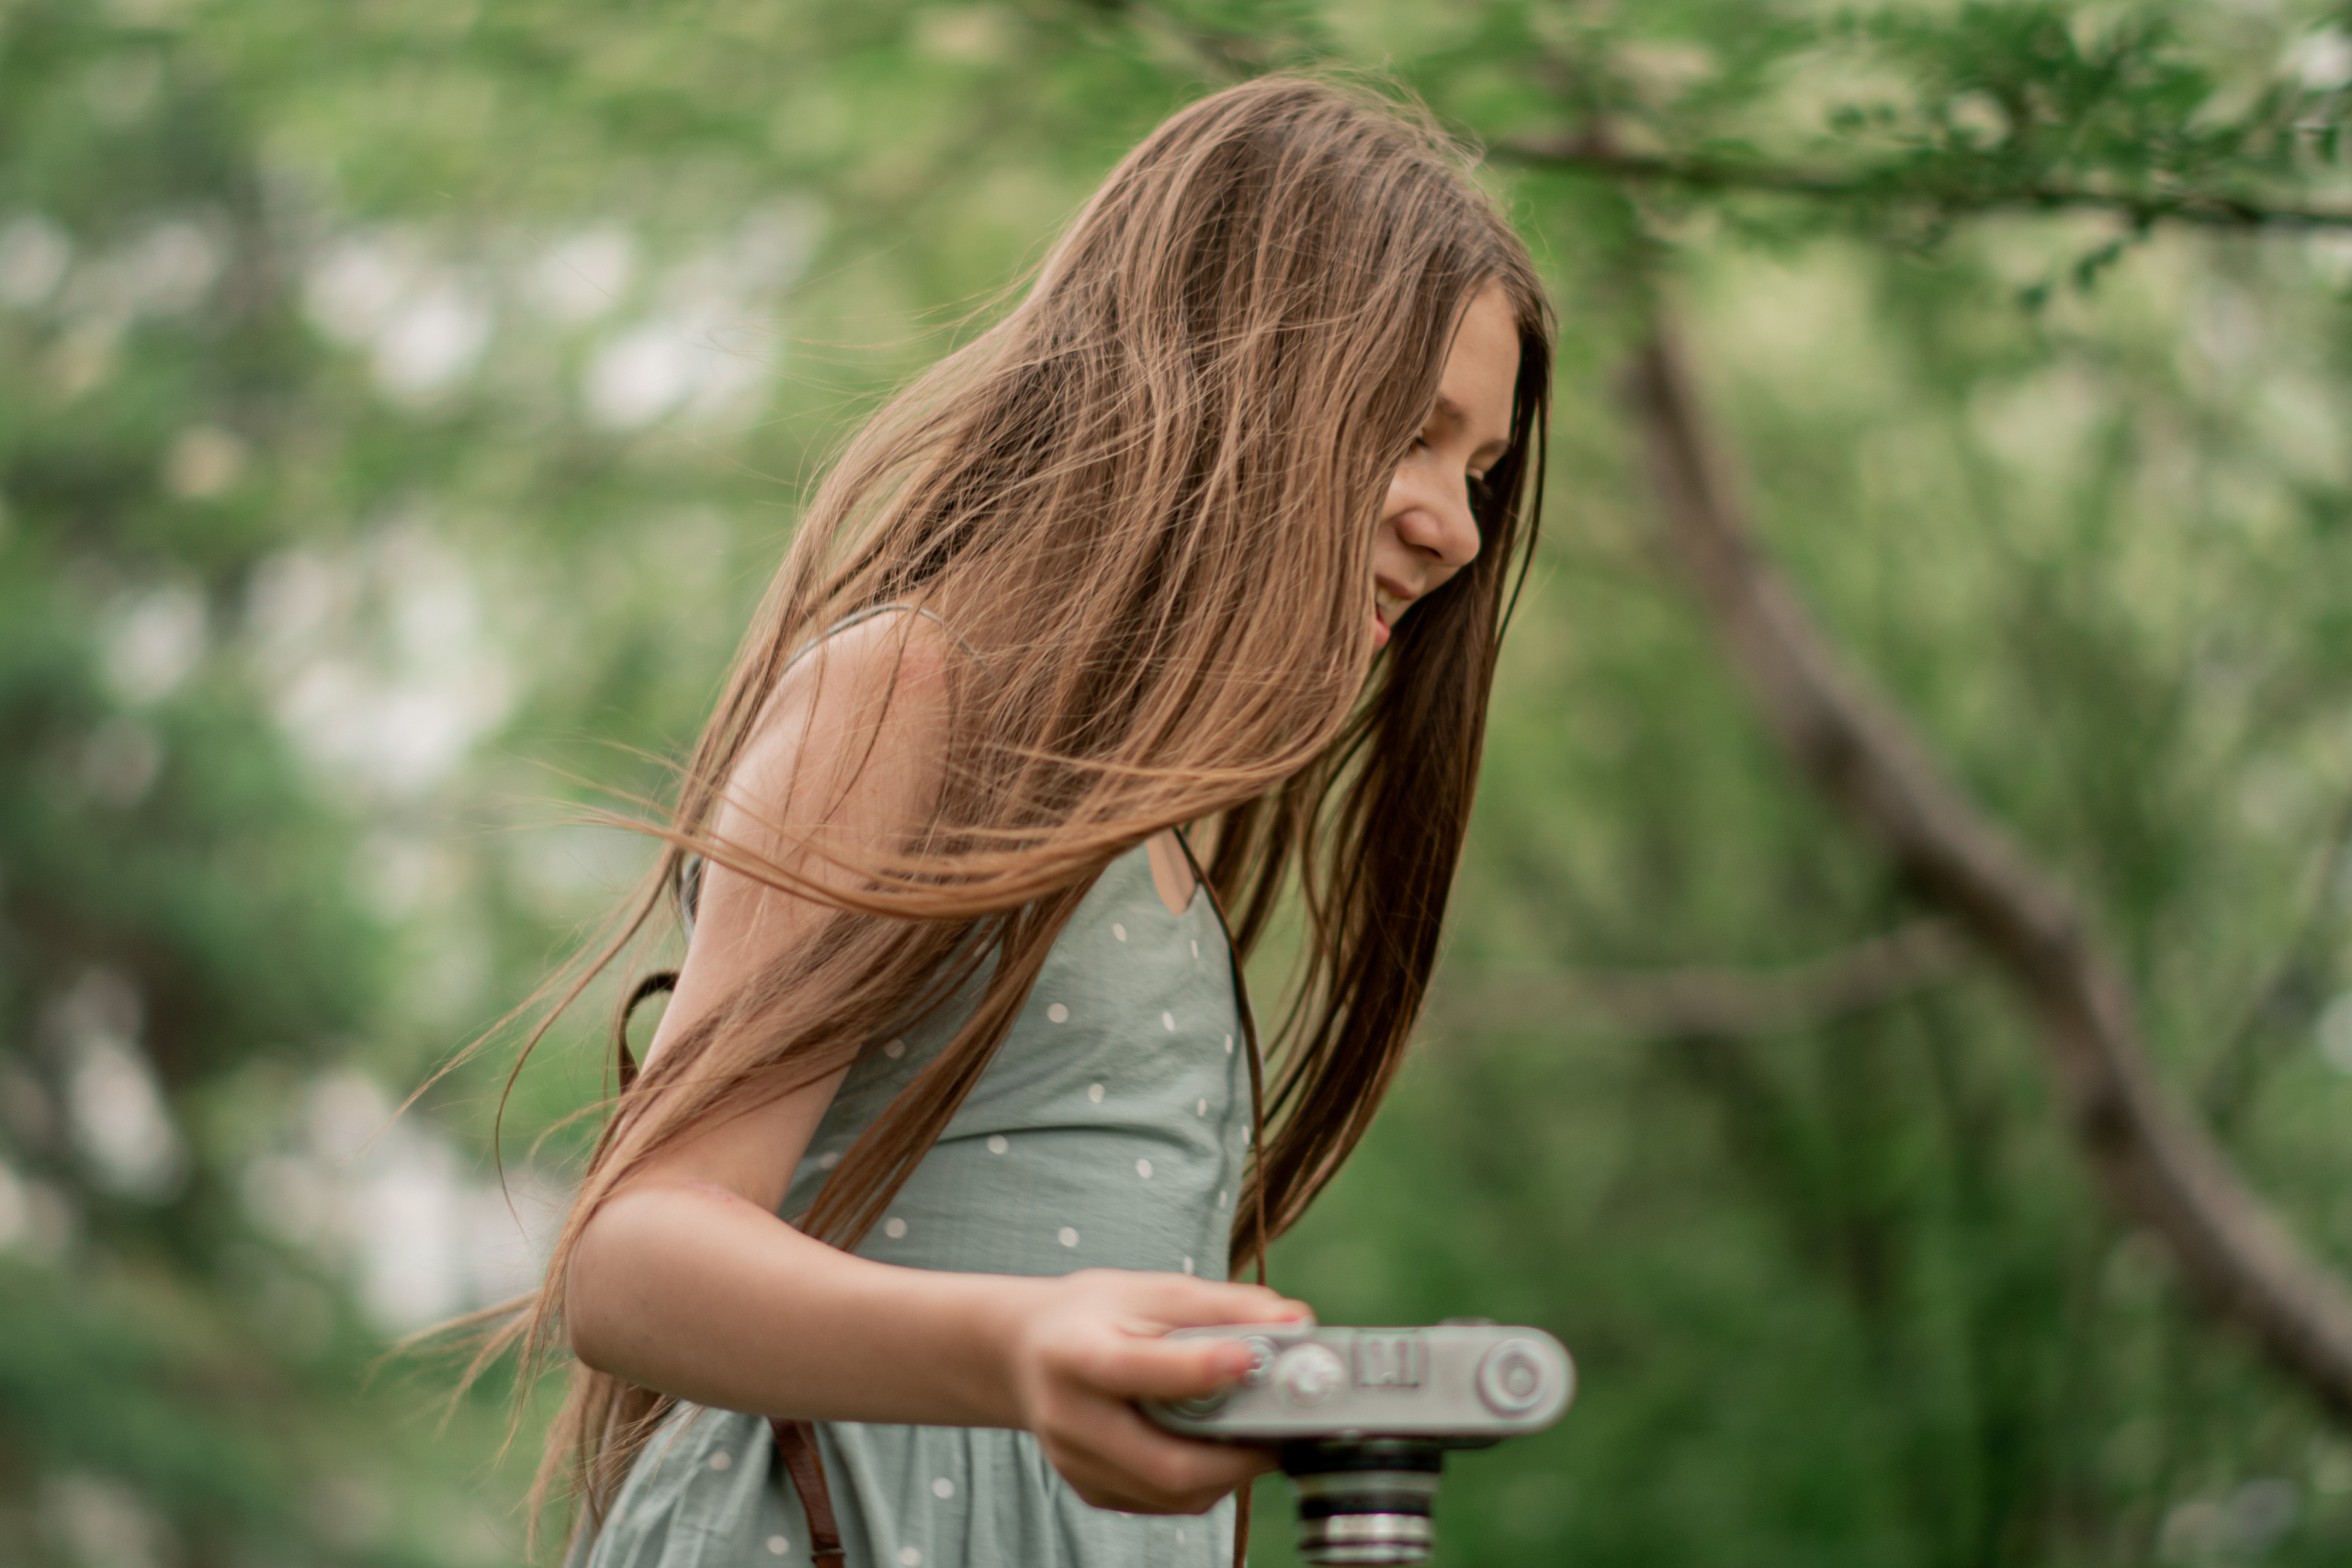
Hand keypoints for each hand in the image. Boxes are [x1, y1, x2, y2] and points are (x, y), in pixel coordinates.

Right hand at [1000, 1268, 1311, 1513]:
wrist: (1025, 1354)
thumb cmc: (1095, 1315)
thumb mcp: (1152, 1291)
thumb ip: (1225, 1307)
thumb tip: (1298, 1322)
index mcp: (1074, 1353)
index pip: (1135, 1370)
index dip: (1196, 1370)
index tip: (1250, 1358)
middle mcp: (1068, 1417)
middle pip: (1162, 1461)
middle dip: (1238, 1453)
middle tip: (1284, 1430)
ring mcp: (1076, 1463)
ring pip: (1171, 1493)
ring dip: (1230, 1471)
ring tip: (1259, 1434)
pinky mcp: (1091, 1490)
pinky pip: (1162, 1501)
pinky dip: (1204, 1480)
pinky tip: (1219, 1446)